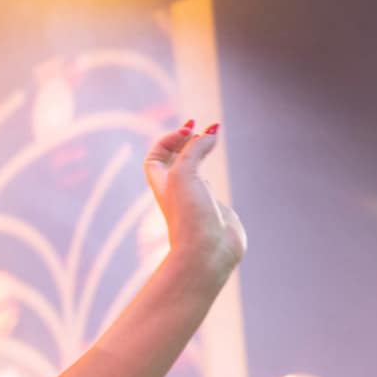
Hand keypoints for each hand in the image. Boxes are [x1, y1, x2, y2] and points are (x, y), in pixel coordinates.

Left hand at [144, 120, 247, 280]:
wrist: (207, 250)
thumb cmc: (190, 214)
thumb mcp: (185, 173)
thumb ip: (195, 149)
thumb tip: (210, 133)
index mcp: (163, 184)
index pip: (156, 156)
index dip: (168, 139)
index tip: (188, 131)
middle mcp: (177, 190)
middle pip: (173, 160)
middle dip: (184, 140)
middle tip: (198, 126)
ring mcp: (196, 198)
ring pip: (193, 169)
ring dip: (199, 150)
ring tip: (212, 134)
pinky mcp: (215, 207)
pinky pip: (209, 182)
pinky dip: (213, 168)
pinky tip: (220, 159)